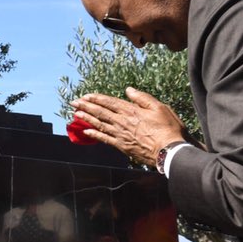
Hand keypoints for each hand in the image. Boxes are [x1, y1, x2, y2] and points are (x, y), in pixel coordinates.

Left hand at [70, 87, 187, 165]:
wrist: (169, 151)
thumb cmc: (168, 129)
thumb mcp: (159, 107)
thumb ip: (142, 98)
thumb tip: (128, 90)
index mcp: (131, 110)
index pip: (109, 102)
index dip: (96, 98)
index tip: (85, 96)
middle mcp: (122, 122)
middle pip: (100, 112)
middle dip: (85, 106)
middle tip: (73, 102)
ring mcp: (120, 134)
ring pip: (99, 124)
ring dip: (86, 118)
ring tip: (75, 113)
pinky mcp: (121, 146)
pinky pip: (104, 139)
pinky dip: (93, 134)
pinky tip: (85, 131)